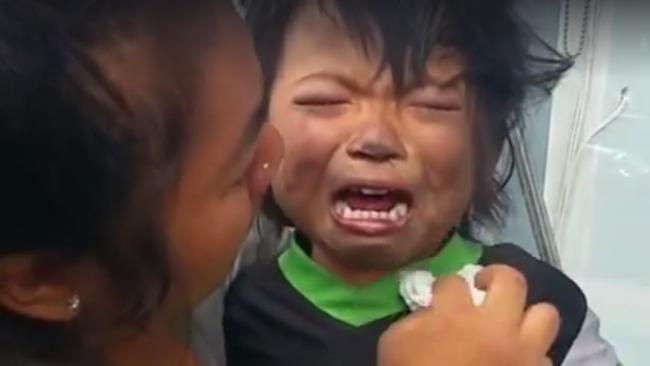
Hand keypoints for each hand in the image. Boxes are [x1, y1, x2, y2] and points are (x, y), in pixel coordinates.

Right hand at [377, 265, 558, 365]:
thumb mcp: (393, 345)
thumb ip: (413, 321)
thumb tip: (430, 313)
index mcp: (456, 315)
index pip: (453, 281)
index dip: (444, 284)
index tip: (439, 294)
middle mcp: (496, 325)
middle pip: (510, 280)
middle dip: (496, 275)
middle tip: (483, 286)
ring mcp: (522, 351)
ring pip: (546, 314)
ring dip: (529, 314)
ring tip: (512, 321)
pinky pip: (546, 356)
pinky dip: (533, 354)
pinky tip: (517, 359)